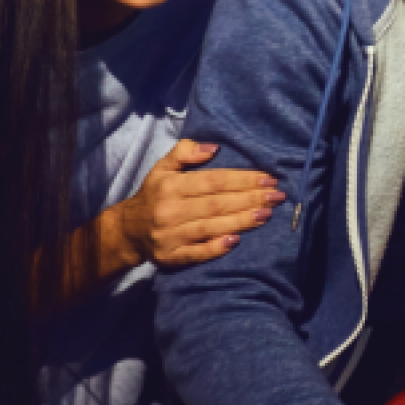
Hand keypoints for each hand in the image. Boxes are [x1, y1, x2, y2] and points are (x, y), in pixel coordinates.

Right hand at [109, 140, 284, 267]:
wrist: (128, 231)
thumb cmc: (154, 195)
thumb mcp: (162, 168)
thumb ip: (184, 152)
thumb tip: (213, 147)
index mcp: (170, 186)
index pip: (213, 181)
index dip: (242, 179)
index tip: (268, 178)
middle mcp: (170, 210)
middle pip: (216, 204)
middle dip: (250, 199)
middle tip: (277, 196)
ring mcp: (170, 236)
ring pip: (211, 227)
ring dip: (241, 221)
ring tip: (267, 214)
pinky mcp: (171, 256)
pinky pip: (197, 253)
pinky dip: (216, 248)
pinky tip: (237, 240)